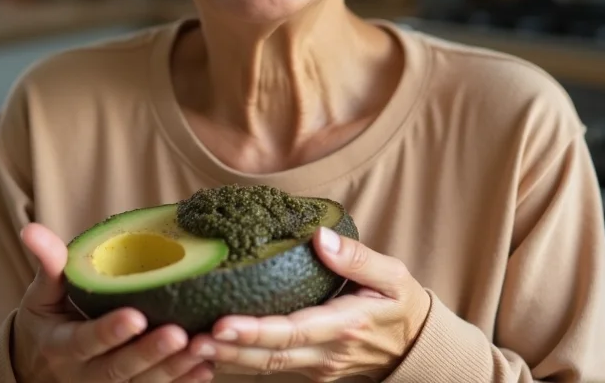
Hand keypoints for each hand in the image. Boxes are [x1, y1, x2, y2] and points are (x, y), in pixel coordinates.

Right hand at [12, 223, 213, 382]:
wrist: (41, 367)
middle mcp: (84, 375)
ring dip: (173, 369)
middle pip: (118, 369)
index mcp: (61, 346)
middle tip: (178, 333)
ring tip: (200, 348)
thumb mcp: (42, 294)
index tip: (136, 316)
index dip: (109, 332)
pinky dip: (181, 382)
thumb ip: (48, 264)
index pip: (84, 341)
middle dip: (149, 353)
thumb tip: (31, 229)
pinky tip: (206, 368)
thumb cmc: (49, 319)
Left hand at [188, 228, 430, 380]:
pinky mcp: (311, 371)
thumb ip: (356, 257)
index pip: (292, 332)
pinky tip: (213, 352)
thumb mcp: (391, 275)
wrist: (415, 348)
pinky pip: (271, 368)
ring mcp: (317, 369)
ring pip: (266, 368)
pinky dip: (241, 362)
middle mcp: (326, 354)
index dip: (255, 331)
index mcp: (344, 326)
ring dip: (228, 360)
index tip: (221, 324)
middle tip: (189, 339)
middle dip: (228, 351)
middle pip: (270, 357)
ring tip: (188, 346)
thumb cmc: (400, 304)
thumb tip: (319, 236)